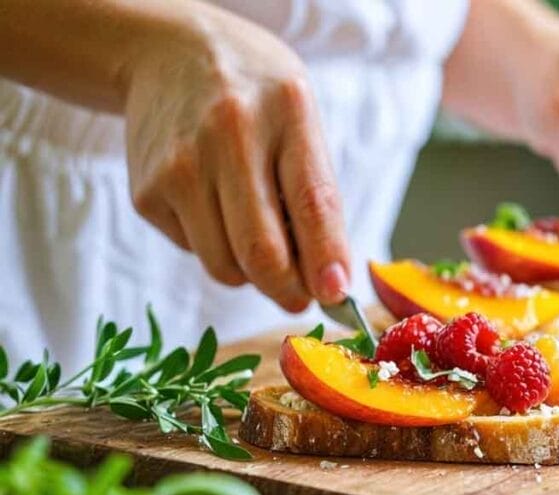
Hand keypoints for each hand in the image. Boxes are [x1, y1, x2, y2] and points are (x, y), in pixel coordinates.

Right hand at [124, 13, 348, 311]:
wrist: (172, 55)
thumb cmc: (258, 100)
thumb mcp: (302, 123)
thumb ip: (318, 197)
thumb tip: (329, 281)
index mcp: (286, 114)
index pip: (311, 203)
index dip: (325, 258)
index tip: (335, 294)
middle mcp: (229, 137)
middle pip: (261, 251)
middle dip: (289, 291)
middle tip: (302, 297)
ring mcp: (179, 166)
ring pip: (225, 266)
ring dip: (252, 274)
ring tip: (259, 235)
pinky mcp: (146, 193)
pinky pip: (195, 252)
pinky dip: (215, 248)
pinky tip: (215, 205)